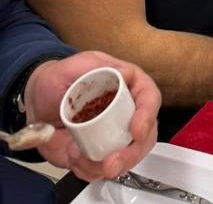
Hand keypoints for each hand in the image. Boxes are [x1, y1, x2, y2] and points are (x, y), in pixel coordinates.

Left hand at [25, 52, 159, 181]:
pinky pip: (100, 170)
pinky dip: (88, 170)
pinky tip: (73, 157)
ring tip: (78, 158)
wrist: (38, 103)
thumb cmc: (58, 80)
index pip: (149, 98)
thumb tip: (125, 74)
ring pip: (125, 158)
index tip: (136, 131)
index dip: (147, 115)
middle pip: (145, 136)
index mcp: (127, 85)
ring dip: (104, 166)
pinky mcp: (97, 153)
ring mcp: (112, 135)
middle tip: (111, 164)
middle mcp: (126, 112)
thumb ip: (96, 67)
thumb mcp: (74, 66)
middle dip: (131, 154)